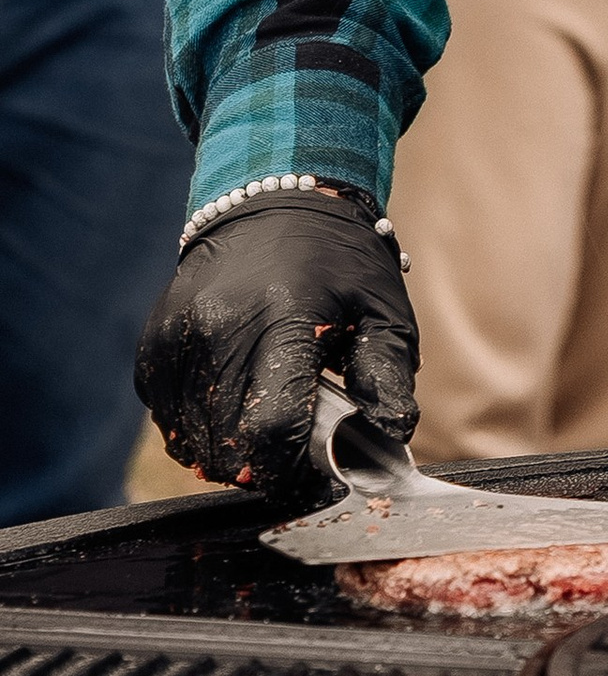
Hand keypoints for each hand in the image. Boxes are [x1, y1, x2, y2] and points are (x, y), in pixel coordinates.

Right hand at [136, 189, 418, 492]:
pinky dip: (200, 428)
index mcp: (281, 320)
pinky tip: (235, 400)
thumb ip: (388, 378)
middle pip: (229, 448)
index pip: (271, 430)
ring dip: (231, 451)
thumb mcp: (383, 311)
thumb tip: (389, 437)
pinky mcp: (152, 348)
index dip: (293, 470)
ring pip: (193, 444)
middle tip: (295, 446)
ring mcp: (175, 339)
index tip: (313, 474)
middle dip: (266, 466)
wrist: (271, 201)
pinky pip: (168, 422)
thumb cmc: (338, 263)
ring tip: (267, 418)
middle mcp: (217, 330)